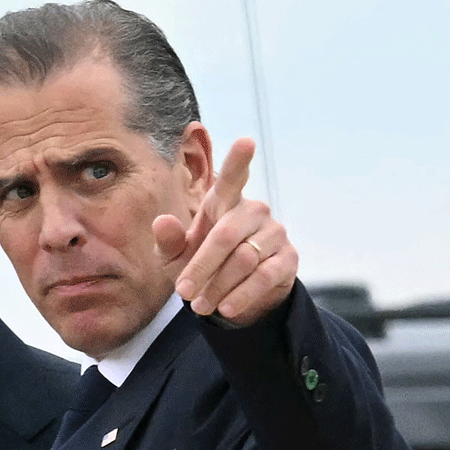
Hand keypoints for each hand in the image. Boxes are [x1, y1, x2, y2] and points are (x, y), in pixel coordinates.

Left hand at [153, 137, 297, 327]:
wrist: (234, 294)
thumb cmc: (201, 264)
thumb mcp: (176, 257)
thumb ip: (168, 241)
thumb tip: (162, 222)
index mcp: (224, 202)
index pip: (233, 177)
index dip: (239, 160)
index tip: (247, 141)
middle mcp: (253, 211)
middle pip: (226, 235)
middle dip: (201, 267)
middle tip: (183, 293)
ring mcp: (274, 233)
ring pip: (244, 259)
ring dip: (218, 287)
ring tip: (200, 306)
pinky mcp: (288, 258)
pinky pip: (264, 276)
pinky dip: (241, 295)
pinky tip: (226, 308)